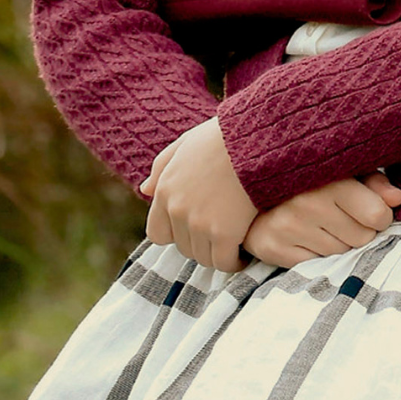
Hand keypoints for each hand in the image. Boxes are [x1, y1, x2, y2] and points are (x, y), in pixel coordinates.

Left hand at [138, 118, 257, 271]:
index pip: (157, 234)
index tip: (195, 227)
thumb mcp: (185, 143)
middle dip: (200, 243)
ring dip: (217, 254)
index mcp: (165, 190)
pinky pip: (224, 263)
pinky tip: (244, 254)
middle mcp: (177, 210)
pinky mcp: (225, 233)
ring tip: (233, 245)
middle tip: (220, 235)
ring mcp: (199, 224)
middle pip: (183, 248)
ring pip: (203, 258)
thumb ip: (161, 167)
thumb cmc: (224, 137)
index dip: (176, 234)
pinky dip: (234, 262)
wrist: (256, 139)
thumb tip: (144, 190)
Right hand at [244, 172, 400, 266]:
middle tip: (343, 217)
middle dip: (360, 231)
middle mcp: (307, 204)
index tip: (372, 210)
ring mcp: (287, 228)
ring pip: (340, 254)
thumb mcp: (344, 169)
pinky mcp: (271, 248)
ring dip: (338, 244)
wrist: (246, 187)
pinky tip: (306, 236)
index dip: (380, 216)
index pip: (378, 215)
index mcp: (330, 180)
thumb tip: (397, 199)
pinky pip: (315, 266)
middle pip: (362, 238)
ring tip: (323, 224)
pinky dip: (316, 256)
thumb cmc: (308, 177)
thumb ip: (374, 183)